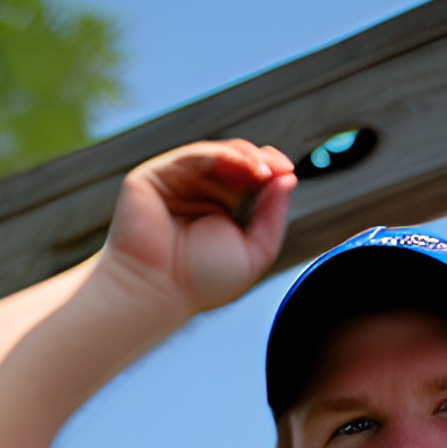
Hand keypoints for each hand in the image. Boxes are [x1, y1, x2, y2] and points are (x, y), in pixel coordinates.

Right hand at [103, 138, 296, 312]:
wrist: (159, 292)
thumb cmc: (200, 282)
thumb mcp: (255, 252)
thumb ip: (272, 217)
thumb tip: (287, 180)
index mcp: (223, 210)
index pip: (250, 180)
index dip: (271, 171)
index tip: (289, 173)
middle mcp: (202, 194)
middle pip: (237, 162)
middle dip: (262, 161)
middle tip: (280, 168)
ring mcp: (180, 182)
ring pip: (218, 155)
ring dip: (246, 157)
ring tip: (265, 171)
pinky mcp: (157, 175)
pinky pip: (194, 156)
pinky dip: (223, 156)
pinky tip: (246, 167)